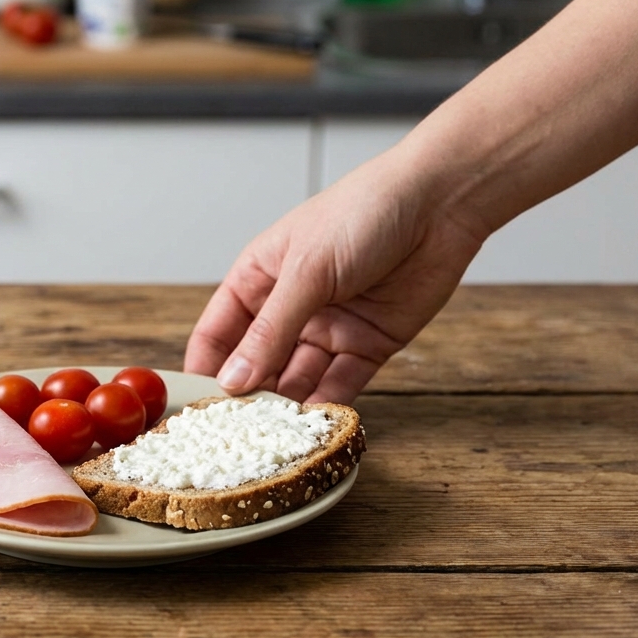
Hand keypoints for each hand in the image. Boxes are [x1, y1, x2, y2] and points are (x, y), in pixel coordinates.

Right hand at [184, 156, 487, 403]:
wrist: (440, 204)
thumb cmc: (363, 212)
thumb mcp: (306, 271)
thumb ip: (270, 330)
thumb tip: (232, 380)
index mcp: (259, 279)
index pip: (219, 332)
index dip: (207, 367)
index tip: (197, 406)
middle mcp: (290, 308)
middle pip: (256, 363)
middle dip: (247, 395)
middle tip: (236, 432)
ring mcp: (328, 329)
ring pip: (296, 379)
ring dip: (286, 405)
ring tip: (274, 434)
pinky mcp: (367, 345)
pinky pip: (340, 383)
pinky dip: (328, 405)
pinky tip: (314, 424)